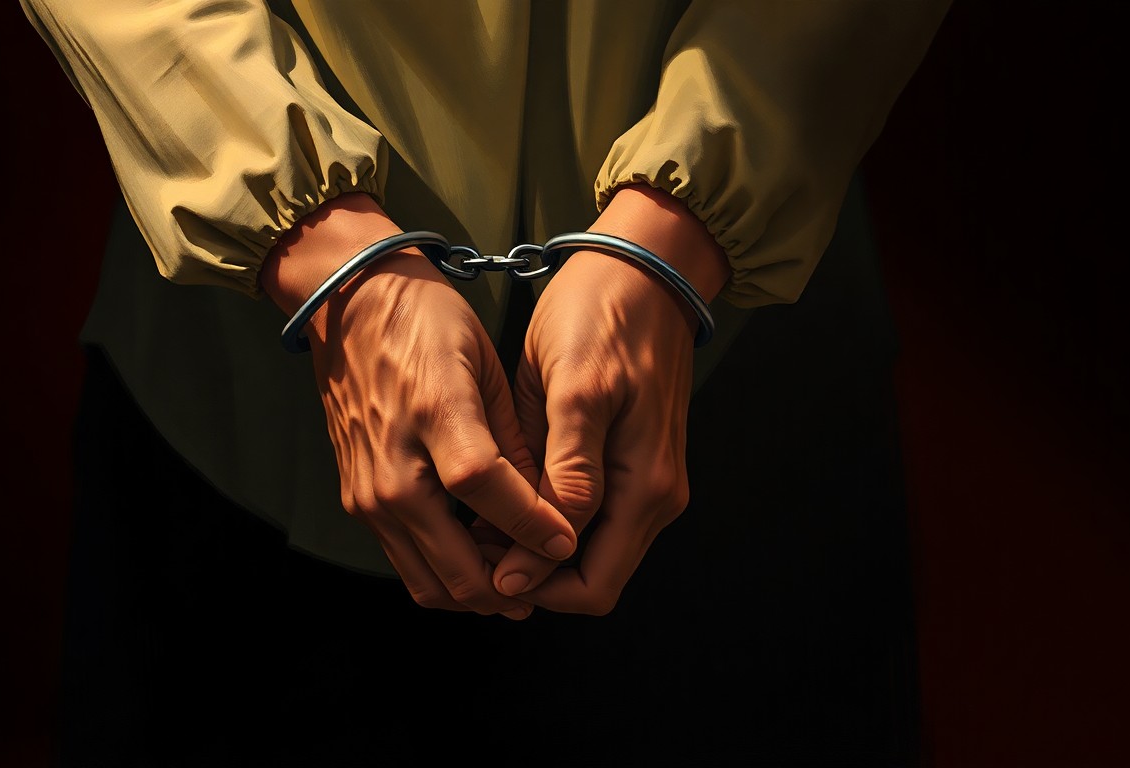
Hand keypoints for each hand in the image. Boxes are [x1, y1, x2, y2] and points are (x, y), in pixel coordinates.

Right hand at [261, 193, 576, 618]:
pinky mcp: (357, 502)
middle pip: (455, 566)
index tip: (569, 543)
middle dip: (511, 588)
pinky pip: (407, 562)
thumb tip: (551, 509)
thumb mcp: (487, 366)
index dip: (534, 526)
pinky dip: (448, 574)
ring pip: (430, 583)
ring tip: (522, 581)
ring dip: (479, 593)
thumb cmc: (428, 322)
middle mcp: (392, 467)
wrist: (351, 304)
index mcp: (433, 414)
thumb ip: (515, 443)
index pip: (486, 490)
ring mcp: (368, 493)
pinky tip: (482, 558)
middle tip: (551, 581)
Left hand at [481, 185, 732, 613]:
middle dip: (530, 574)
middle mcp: (657, 499)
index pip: (590, 586)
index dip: (530, 585)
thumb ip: (567, 477)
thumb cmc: (602, 317)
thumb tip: (544, 550)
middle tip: (471, 545)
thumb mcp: (575, 391)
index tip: (476, 560)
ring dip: (536, 548)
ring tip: (479, 520)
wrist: (642, 268)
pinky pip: (593, 518)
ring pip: (589, 552)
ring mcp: (650, 482)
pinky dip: (550, 520)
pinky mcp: (636, 462)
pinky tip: (507, 493)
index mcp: (647, 489)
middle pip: (591, 579)